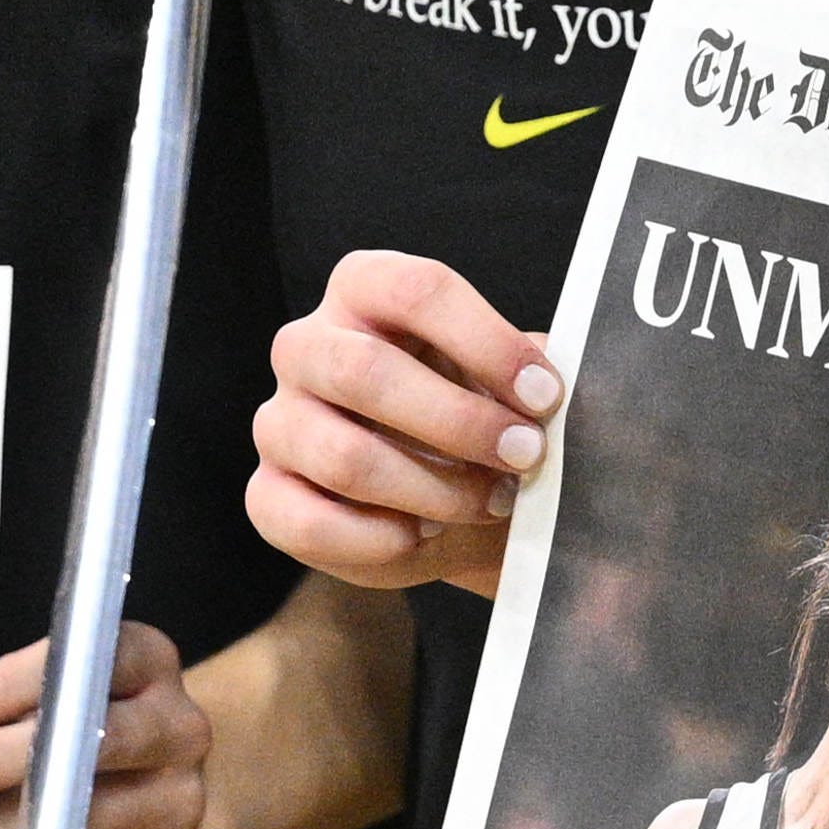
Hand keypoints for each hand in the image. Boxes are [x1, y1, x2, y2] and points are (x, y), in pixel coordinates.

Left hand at [0, 625, 210, 828]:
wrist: (159, 813)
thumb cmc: (80, 743)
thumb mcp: (54, 700)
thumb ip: (9, 704)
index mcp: (149, 666)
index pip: (85, 660)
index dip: (11, 685)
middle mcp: (180, 731)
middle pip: (90, 739)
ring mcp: (180, 805)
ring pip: (82, 816)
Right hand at [255, 251, 555, 596]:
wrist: (454, 505)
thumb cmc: (481, 422)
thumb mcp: (510, 385)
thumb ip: (531, 375)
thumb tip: (560, 381)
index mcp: (364, 290)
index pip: (416, 291)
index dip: (488, 343)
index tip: (546, 394)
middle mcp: (307, 346)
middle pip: (365, 373)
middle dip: (460, 421)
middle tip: (527, 454)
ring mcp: (279, 422)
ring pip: (343, 456)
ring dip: (434, 490)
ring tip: (491, 501)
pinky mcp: (268, 495)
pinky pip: (310, 523)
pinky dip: (381, 538)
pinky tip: (425, 533)